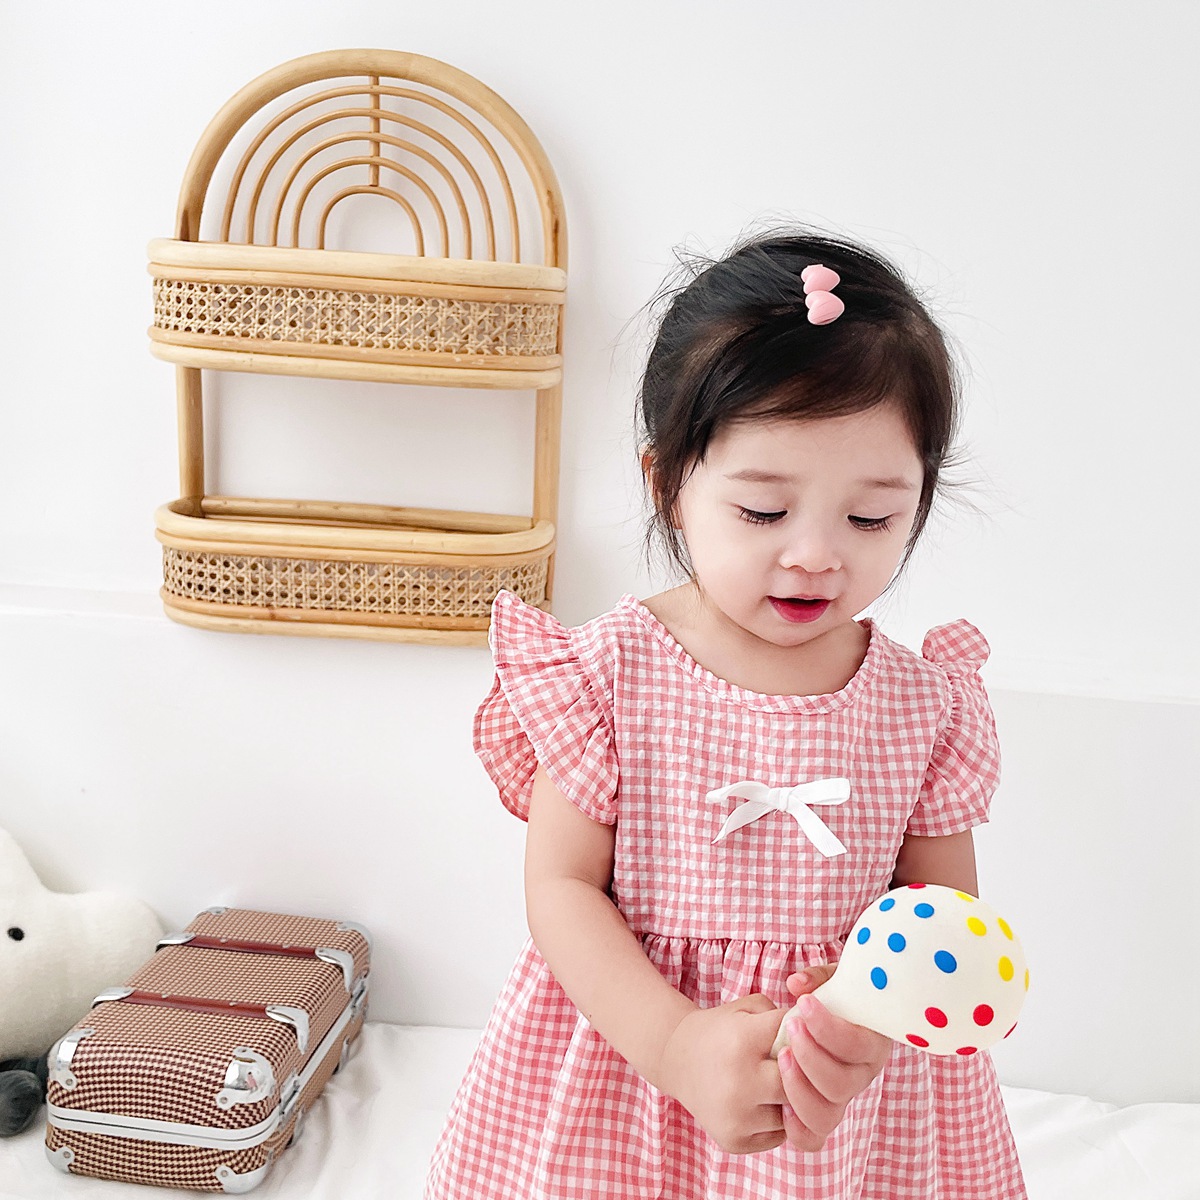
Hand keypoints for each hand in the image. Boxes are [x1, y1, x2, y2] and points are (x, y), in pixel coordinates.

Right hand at [657, 995, 789, 1154]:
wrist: (676, 1058)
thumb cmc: (720, 1030)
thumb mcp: (747, 1009)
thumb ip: (783, 1017)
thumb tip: (820, 1037)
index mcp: (743, 1041)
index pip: (796, 1039)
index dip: (805, 1034)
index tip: (805, 1033)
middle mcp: (739, 1081)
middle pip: (799, 1084)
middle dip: (802, 1073)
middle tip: (798, 1064)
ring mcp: (736, 1116)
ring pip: (792, 1114)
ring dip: (791, 1100)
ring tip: (778, 1083)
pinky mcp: (734, 1140)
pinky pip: (778, 1135)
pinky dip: (778, 1121)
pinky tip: (763, 1102)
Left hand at [776, 965, 893, 1151]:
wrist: (817, 1020)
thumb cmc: (830, 997)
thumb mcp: (831, 980)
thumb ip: (817, 979)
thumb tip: (797, 985)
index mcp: (872, 1044)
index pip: (860, 1047)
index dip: (830, 1029)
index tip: (802, 1004)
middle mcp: (861, 1076)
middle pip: (842, 1084)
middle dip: (812, 1056)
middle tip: (790, 1028)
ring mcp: (841, 1099)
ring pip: (827, 1114)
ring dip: (800, 1088)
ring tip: (781, 1057)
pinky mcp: (820, 1114)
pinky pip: (812, 1137)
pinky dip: (796, 1126)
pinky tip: (780, 1103)